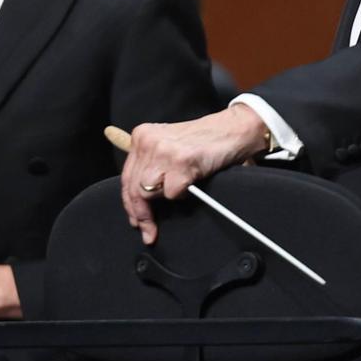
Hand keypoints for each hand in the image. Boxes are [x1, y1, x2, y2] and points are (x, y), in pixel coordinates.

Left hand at [118, 105, 270, 243]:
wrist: (234, 129)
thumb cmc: (205, 142)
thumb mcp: (169, 146)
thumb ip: (151, 164)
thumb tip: (137, 200)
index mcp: (141, 136)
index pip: (126, 177)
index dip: (130, 204)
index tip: (136, 221)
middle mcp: (148, 141)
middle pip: (134, 188)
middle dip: (142, 214)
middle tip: (149, 232)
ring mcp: (163, 151)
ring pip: (147, 192)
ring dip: (162, 201)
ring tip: (177, 195)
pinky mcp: (180, 160)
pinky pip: (171, 193)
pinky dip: (181, 195)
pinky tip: (191, 184)